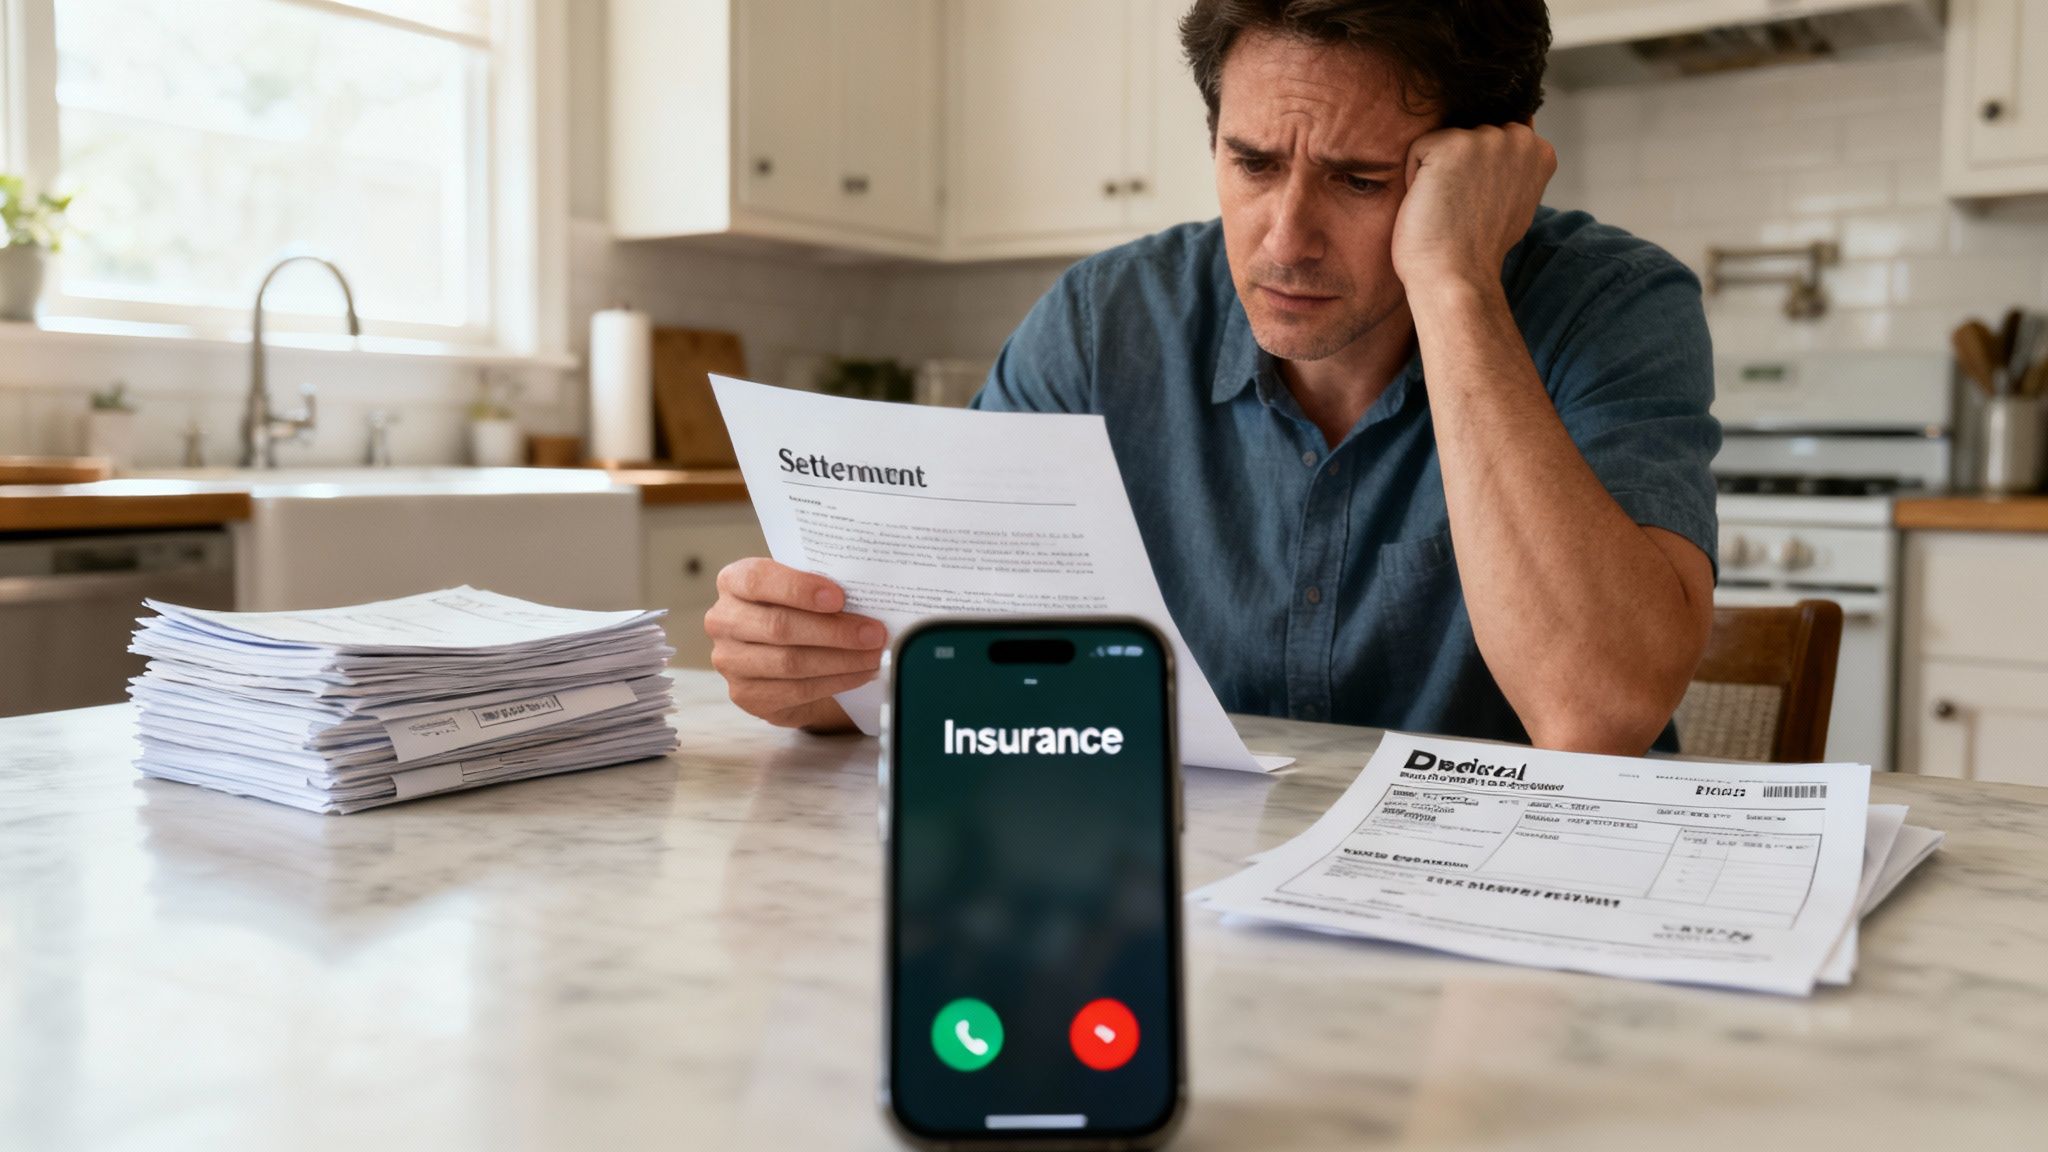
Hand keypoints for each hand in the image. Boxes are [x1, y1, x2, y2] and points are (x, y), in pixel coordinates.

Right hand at [703, 558, 885, 730]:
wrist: (783, 654)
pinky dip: (835, 682)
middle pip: (779, 626)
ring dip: (841, 660)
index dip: (799, 589)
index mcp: (733, 582)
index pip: (758, 580)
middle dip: (833, 631)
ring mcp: (730, 661)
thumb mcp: (801, 590)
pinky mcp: (745, 694)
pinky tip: (859, 674)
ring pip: (790, 662)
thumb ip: (819, 587)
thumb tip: (866, 595)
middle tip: (873, 633)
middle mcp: (723, 621)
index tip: (839, 597)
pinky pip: (795, 690)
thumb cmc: (796, 611)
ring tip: (873, 655)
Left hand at [1390, 123, 1555, 295]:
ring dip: (1436, 172)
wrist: (1458, 277)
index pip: (1493, 138)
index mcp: (1539, 151)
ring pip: (1443, 141)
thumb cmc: (1479, 248)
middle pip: (1468, 135)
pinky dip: (1413, 177)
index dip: (1478, 173)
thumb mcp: (1517, 201)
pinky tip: (1432, 204)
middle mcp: (1519, 138)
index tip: (1481, 205)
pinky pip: (1417, 149)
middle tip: (1463, 209)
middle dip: (1459, 169)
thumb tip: (1509, 141)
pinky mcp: (1452, 144)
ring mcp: (1487, 138)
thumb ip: (1515, 167)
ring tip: (1449, 207)